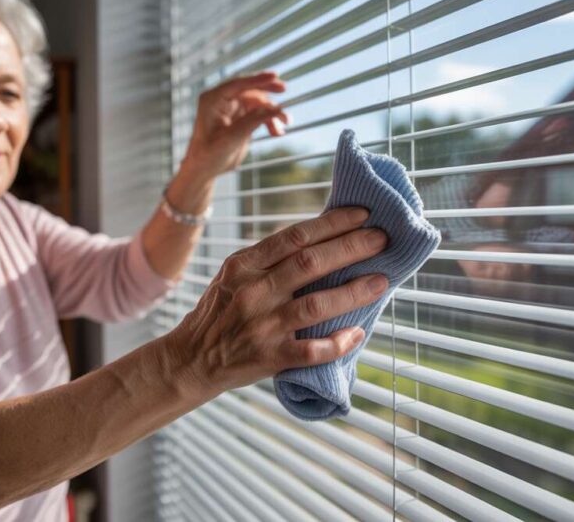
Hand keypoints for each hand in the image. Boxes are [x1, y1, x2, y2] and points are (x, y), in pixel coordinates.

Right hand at [165, 207, 389, 397]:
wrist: (191, 359)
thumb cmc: (220, 312)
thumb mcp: (234, 275)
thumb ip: (270, 259)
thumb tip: (321, 238)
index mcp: (244, 265)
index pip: (295, 237)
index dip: (332, 224)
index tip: (363, 214)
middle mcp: (252, 292)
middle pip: (309, 264)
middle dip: (351, 248)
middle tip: (383, 239)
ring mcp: (261, 326)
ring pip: (315, 305)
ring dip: (353, 292)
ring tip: (381, 281)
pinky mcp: (268, 357)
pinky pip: (311, 350)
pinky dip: (337, 342)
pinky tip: (357, 334)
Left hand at [181, 71, 289, 179]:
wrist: (205, 169)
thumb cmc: (210, 154)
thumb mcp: (232, 139)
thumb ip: (252, 122)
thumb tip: (275, 110)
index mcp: (212, 100)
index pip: (237, 84)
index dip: (256, 79)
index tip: (275, 76)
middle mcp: (222, 100)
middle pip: (250, 89)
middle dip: (268, 91)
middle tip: (284, 89)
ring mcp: (233, 108)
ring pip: (258, 102)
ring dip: (272, 112)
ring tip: (286, 123)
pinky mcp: (241, 117)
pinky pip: (260, 113)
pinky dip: (270, 121)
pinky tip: (277, 132)